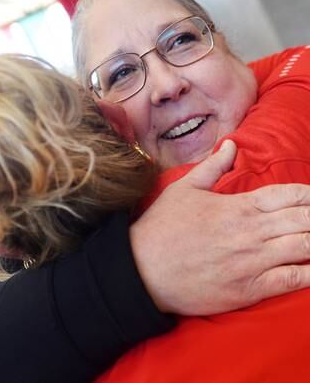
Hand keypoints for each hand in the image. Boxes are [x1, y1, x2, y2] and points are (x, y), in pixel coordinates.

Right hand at [132, 140, 309, 314]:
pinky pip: (293, 280)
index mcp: (239, 206)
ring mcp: (253, 261)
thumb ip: (213, 167)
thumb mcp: (183, 189)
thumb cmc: (160, 229)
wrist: (141, 270)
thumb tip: (232, 144)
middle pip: (305, 220)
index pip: (291, 195)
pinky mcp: (250, 289)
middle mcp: (252, 232)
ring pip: (306, 248)